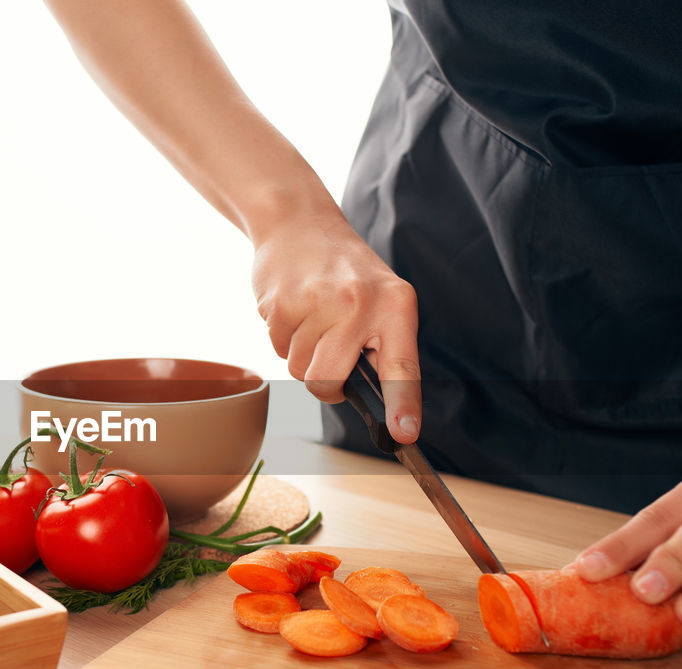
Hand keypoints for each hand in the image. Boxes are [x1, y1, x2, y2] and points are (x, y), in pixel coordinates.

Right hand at [251, 209, 421, 443]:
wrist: (298, 221)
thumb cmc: (344, 270)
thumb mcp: (381, 297)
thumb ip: (383, 347)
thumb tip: (384, 408)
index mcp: (395, 305)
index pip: (401, 366)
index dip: (403, 404)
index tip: (404, 434)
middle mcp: (360, 303)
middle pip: (328, 380)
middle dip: (323, 383)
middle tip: (326, 358)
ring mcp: (318, 302)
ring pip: (298, 368)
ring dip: (300, 353)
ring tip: (311, 316)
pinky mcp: (281, 302)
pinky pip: (276, 347)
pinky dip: (281, 335)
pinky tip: (292, 306)